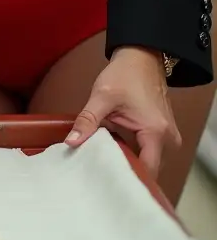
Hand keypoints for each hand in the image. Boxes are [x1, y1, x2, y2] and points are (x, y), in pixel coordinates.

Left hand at [65, 46, 179, 177]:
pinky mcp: (162, 135)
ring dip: (127, 161)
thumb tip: (71, 142)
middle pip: (147, 169)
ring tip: (103, 161)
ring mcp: (167, 138)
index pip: (146, 171)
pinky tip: (113, 150)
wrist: (141, 57)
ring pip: (147, 161)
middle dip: (123, 171)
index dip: (125, 177)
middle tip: (98, 172)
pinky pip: (147, 152)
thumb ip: (87, 120)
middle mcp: (168, 140)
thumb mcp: (102, 97)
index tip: (104, 181)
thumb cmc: (126, 74)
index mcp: (156, 133)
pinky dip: (131, 152)